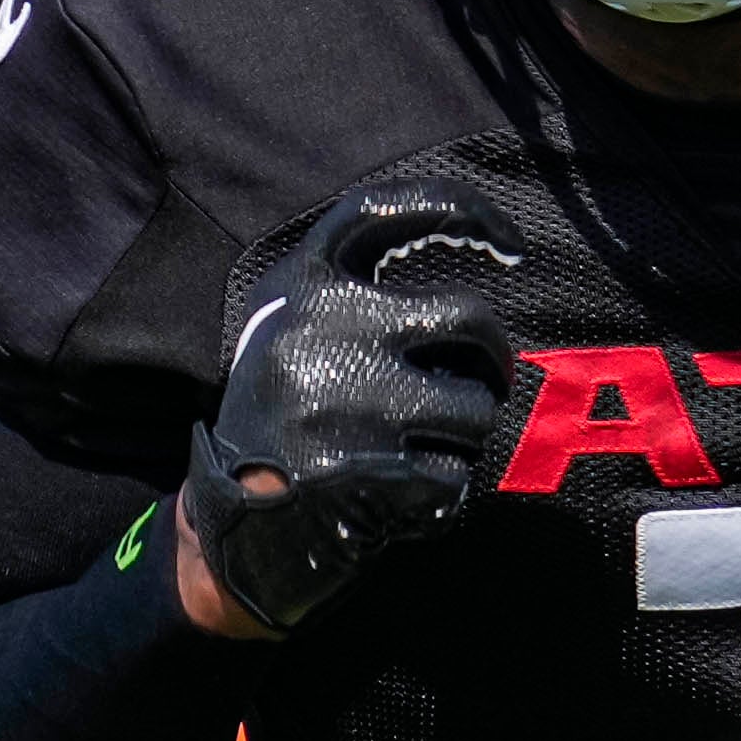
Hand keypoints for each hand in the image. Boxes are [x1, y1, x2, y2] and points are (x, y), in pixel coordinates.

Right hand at [187, 182, 530, 634]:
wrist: (230, 529)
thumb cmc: (277, 422)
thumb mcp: (289, 333)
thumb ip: (354, 294)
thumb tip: (470, 251)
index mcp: (300, 289)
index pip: (383, 211)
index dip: (461, 210)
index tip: (510, 245)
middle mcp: (324, 334)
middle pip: (469, 319)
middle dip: (492, 358)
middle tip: (484, 380)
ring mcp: (349, 405)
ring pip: (475, 406)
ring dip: (464, 434)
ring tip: (419, 447)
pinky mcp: (371, 473)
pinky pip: (457, 475)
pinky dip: (443, 492)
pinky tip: (401, 496)